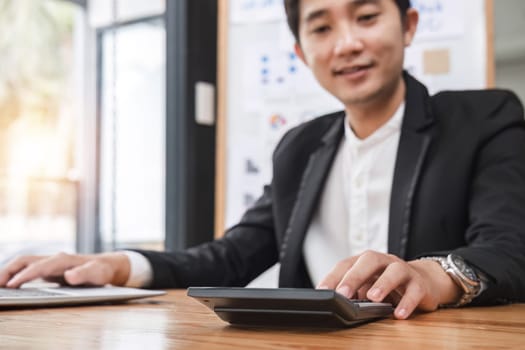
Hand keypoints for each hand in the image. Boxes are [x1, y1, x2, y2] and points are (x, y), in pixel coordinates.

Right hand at [0, 252, 130, 287]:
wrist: (107, 265)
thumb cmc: (102, 270)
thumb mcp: (97, 274)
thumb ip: (84, 274)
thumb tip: (69, 275)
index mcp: (63, 260)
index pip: (39, 267)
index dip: (24, 276)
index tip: (11, 285)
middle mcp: (54, 258)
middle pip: (25, 261)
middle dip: (9, 271)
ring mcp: (50, 262)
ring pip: (24, 263)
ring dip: (9, 271)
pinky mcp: (49, 268)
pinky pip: (27, 268)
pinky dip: (15, 273)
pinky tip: (9, 284)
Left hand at [317, 250, 461, 318]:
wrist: (424, 281)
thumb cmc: (389, 284)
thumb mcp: (368, 285)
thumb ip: (354, 291)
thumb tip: (336, 302)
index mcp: (366, 261)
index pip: (347, 264)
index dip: (333, 276)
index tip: (322, 290)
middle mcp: (384, 261)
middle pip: (369, 260)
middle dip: (354, 276)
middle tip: (343, 293)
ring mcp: (403, 270)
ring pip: (394, 271)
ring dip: (383, 284)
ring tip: (373, 298)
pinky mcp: (419, 284)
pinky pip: (414, 291)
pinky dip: (407, 302)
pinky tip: (398, 314)